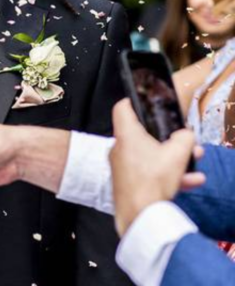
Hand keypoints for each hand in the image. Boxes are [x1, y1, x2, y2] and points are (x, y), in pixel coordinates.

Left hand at [109, 99, 204, 235]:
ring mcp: (122, 167)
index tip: (145, 100)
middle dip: (169, 139)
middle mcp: (120, 149)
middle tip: (187, 142)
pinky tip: (192, 181)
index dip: (133, 100)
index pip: (122, 108)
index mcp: (126, 135)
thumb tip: (185, 136)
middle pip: (144, 135)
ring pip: (151, 156)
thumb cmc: (153, 180)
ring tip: (195, 163)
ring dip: (173, 159)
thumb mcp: (177, 154)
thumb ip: (185, 139)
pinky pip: (150, 173)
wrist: (140, 215)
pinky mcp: (127, 183)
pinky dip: (168, 175)